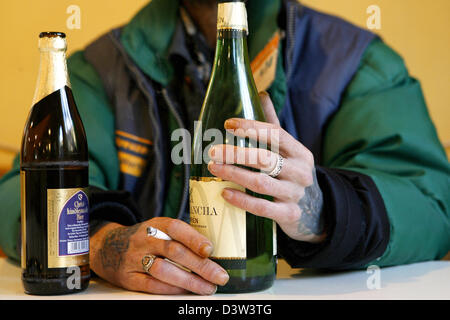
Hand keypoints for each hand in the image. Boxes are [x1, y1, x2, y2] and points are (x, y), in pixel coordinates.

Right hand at [89, 218, 229, 294]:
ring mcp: (135, 259)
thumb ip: (180, 236)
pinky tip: (186, 291)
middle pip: (174, 252)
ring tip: (207, 287)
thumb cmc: (145, 239)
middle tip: (219, 276)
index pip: (175, 228)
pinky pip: (151, 285)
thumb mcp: (159, 229)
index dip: (194, 238)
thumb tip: (212, 251)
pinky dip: (171, 289)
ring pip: (164, 270)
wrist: (108, 247)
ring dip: (189, 281)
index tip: (210, 249)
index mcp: (155, 225)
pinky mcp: (129, 278)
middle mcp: (144, 240)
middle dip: (200, 265)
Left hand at [207, 92, 325, 242]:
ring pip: (260, 182)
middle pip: (264, 158)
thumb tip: (261, 93)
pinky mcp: (288, 214)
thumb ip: (274, 125)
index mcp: (300, 152)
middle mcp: (300, 172)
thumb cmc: (293, 173)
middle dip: (236, 153)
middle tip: (212, 151)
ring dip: (233, 174)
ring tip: (213, 168)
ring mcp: (295, 194)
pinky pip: (262, 207)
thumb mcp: (289, 150)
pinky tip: (224, 193)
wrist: (316, 210)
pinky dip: (241, 200)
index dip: (251, 128)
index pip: (275, 134)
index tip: (227, 124)